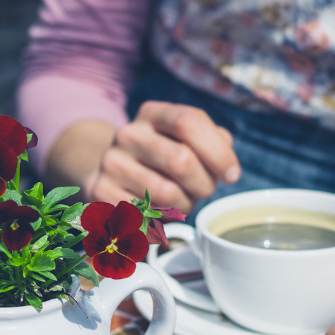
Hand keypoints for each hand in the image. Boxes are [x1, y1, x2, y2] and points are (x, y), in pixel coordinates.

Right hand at [87, 101, 240, 211]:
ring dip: (185, 205)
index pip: (189, 122)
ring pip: (166, 193)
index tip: (232, 174)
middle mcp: (128, 134)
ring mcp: (112, 164)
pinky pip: (147, 215)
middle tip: (203, 190)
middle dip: (204, 184)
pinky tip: (159, 211)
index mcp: (152, 114)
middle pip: (181, 161)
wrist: (112, 170)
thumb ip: (212, 142)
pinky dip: (162, 220)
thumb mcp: (184, 139)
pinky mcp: (102, 193)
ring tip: (180, 200)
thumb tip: (227, 165)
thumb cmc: (163, 156)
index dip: (218, 151)